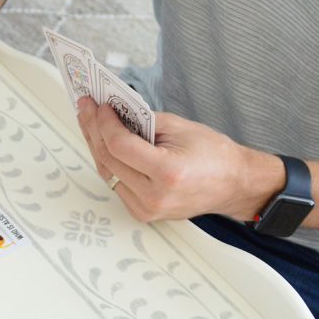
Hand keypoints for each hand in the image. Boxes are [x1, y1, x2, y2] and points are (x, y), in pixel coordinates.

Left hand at [76, 98, 283, 223]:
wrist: (232, 185)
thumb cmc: (214, 156)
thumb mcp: (181, 128)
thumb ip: (144, 121)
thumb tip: (114, 112)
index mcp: (167, 173)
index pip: (119, 146)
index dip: (104, 123)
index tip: (98, 105)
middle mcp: (153, 197)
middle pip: (108, 160)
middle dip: (94, 130)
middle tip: (86, 108)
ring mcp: (146, 209)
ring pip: (107, 173)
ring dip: (96, 146)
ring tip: (89, 122)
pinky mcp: (141, 212)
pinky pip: (116, 184)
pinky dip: (108, 162)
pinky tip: (102, 143)